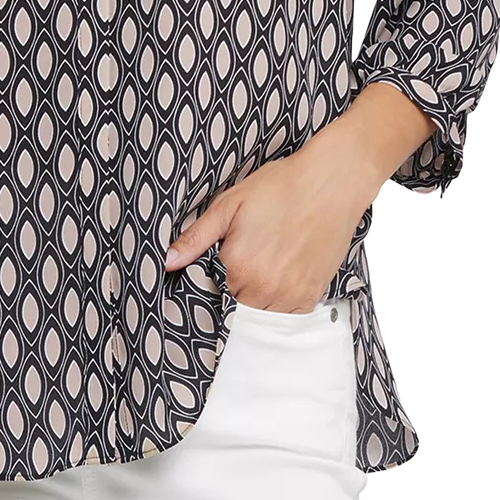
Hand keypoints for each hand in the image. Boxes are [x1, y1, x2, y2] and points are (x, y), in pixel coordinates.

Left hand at [163, 112, 392, 312]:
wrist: (332, 182)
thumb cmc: (280, 187)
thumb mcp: (229, 205)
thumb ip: (196, 238)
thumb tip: (167, 262)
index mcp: (238, 266)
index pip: (211, 293)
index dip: (211, 281)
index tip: (219, 267)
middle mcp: (264, 289)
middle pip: (235, 308)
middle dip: (232, 291)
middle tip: (245, 262)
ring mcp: (290, 296)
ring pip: (259, 315)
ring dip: (254, 300)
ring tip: (262, 267)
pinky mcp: (311, 296)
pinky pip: (285, 317)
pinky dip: (277, 305)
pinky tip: (279, 277)